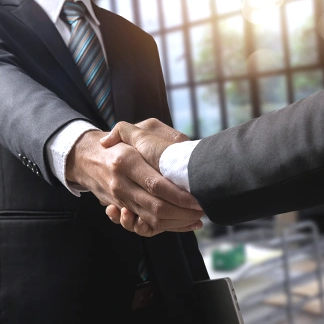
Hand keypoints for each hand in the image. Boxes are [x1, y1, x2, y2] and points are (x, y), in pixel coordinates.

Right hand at [100, 119, 203, 235]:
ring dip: (177, 222)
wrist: (86, 159)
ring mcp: (119, 199)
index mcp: (126, 161)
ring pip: (151, 220)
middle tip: (202, 209)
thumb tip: (174, 141)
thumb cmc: (116, 144)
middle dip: (183, 213)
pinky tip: (184, 225)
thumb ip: (148, 132)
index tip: (197, 198)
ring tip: (197, 218)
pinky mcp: (121, 208)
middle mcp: (121, 183)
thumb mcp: (128, 131)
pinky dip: (165, 227)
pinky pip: (144, 225)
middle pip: (156, 207)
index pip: (156, 184)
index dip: (179, 195)